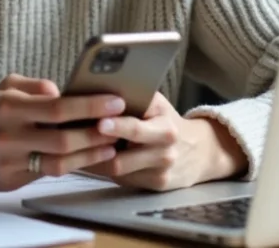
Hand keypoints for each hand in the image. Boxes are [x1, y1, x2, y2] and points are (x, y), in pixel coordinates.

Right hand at [0, 74, 125, 190]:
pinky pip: (49, 174)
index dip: (89, 106)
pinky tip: (91, 157)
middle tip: (122, 124)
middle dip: (96, 131)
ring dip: (90, 154)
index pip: (57, 107)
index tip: (115, 101)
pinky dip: (74, 165)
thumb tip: (67, 91)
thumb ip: (37, 86)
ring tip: (112, 144)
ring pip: (59, 162)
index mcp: (8, 106)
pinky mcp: (12, 180)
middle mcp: (8, 135)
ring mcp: (10, 161)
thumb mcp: (7, 87)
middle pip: (62, 138)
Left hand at [84, 93, 247, 190]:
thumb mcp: (157, 105)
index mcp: (164, 122)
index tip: (100, 121)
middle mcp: (165, 145)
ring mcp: (162, 167)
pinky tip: (95, 160)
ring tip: (80, 147)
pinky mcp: (157, 184)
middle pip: (128, 152)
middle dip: (105, 143)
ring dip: (97, 157)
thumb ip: (137, 99)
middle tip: (85, 138)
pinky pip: (123, 178)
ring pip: (120, 167)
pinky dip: (105, 169)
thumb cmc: (165, 122)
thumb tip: (100, 94)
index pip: (137, 126)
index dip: (118, 125)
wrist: (198, 151)